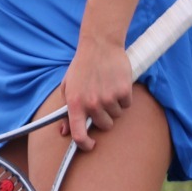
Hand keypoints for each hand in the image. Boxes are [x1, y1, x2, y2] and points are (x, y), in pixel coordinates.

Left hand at [57, 35, 131, 150]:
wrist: (99, 45)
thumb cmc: (81, 67)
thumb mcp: (67, 87)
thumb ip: (66, 111)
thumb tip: (64, 132)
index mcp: (75, 104)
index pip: (78, 134)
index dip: (84, 145)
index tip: (90, 145)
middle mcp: (92, 103)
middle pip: (104, 125)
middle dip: (104, 117)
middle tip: (100, 101)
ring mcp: (109, 98)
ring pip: (116, 115)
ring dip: (114, 106)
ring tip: (107, 88)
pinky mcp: (124, 91)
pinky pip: (127, 104)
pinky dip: (124, 97)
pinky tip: (116, 84)